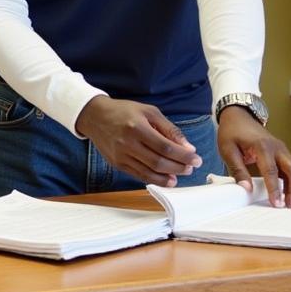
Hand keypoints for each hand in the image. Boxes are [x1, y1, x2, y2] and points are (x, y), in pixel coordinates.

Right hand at [75, 96, 201, 186]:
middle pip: (158, 162)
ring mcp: (121, 156)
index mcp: (137, 127)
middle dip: (179, 167)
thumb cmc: (124, 111)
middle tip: (190, 167)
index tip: (196, 159)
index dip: (183, 156)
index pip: (165, 147)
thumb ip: (169, 129)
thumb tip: (188, 148)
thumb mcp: (149, 112)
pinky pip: (138, 175)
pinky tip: (166, 179)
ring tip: (180, 174)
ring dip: (168, 177)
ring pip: (149, 172)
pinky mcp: (117, 164)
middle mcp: (127, 143)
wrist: (94, 117)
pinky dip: (154, 179)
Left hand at [216, 106, 290, 207]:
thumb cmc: (232, 132)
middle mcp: (277, 147)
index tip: (276, 203)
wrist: (238, 117)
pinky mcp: (283, 153)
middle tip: (290, 205)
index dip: (274, 188)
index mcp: (262, 146)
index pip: (271, 171)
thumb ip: (238, 170)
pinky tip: (289, 193)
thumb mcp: (228, 150)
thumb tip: (246, 189)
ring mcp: (282, 150)